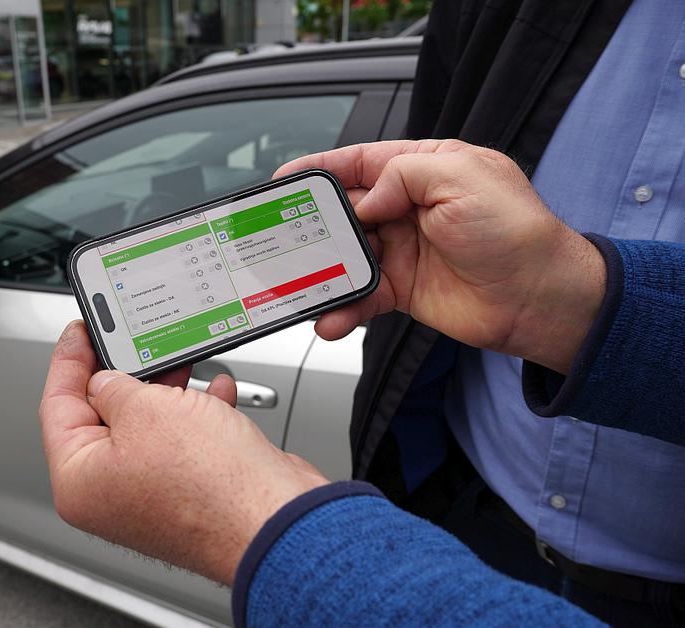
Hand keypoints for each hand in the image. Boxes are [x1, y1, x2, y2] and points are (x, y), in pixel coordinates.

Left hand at [38, 321, 328, 584]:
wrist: (274, 517)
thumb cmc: (209, 484)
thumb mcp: (145, 408)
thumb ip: (114, 386)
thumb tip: (106, 381)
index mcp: (79, 482)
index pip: (57, 407)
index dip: (68, 361)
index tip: (79, 333)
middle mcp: (110, 496)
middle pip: (102, 418)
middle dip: (123, 376)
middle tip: (127, 341)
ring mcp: (151, 497)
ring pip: (149, 428)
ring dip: (166, 394)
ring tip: (178, 363)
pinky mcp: (190, 494)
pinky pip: (183, 443)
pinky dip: (197, 415)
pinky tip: (215, 393)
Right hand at [275, 140, 605, 373]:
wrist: (539, 299)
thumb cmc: (516, 232)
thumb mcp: (463, 177)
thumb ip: (403, 175)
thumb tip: (364, 201)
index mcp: (424, 170)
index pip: (359, 163)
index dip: (320, 170)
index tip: (285, 181)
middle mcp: (409, 208)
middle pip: (345, 211)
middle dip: (312, 224)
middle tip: (282, 238)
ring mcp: (403, 250)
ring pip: (345, 256)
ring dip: (322, 271)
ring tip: (302, 285)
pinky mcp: (401, 289)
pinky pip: (360, 295)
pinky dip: (343, 307)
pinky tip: (333, 316)